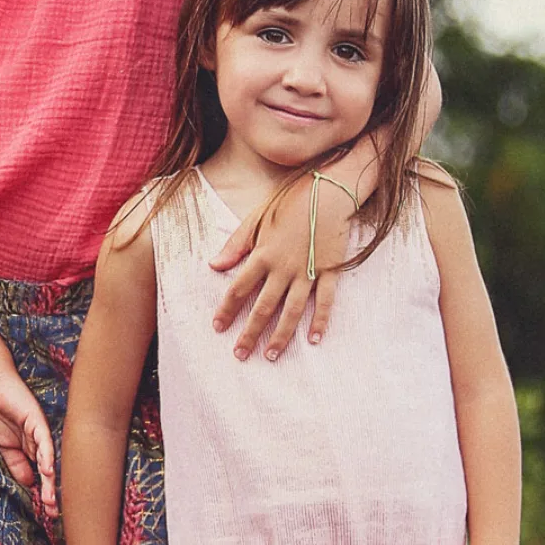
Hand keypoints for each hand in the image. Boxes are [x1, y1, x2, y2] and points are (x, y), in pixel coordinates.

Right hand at [0, 369, 57, 514]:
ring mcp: (40, 432)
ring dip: (50, 480)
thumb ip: (16, 462)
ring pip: (48, 459)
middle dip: (51, 492)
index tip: (48, 514)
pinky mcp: (36, 420)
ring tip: (50, 500)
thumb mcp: (4, 446)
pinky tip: (47, 470)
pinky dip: (46, 455)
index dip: (45, 493)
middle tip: (54, 513)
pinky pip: (43, 441)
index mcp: (33, 449)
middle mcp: (40, 442)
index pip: (42, 475)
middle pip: (49, 471)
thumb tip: (28, 483)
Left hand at [209, 175, 348, 358]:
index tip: (218, 327)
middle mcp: (283, 267)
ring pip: (292, 311)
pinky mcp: (330, 270)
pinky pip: (325, 301)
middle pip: (263, 307)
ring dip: (281, 336)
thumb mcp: (257, 216)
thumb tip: (214, 265)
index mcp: (263, 254)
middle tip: (240, 355)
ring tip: (271, 356)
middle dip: (250, 334)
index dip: (226, 310)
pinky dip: (320, 321)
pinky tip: (313, 339)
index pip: (238, 289)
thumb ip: (236, 244)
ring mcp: (308, 271)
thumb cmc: (291, 199)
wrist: (329, 189)